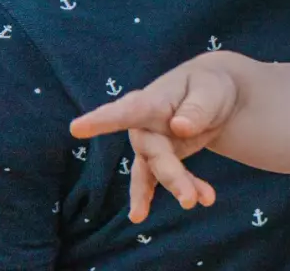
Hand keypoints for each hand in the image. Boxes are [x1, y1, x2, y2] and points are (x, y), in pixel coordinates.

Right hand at [69, 52, 241, 221]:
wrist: (213, 97)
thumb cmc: (207, 86)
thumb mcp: (210, 90)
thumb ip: (197, 108)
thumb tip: (179, 128)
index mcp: (151, 101)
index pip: (126, 110)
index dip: (101, 120)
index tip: (77, 128)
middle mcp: (145, 126)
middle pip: (152, 152)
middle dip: (171, 175)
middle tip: (188, 199)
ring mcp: (151, 145)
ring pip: (158, 170)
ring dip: (177, 186)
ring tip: (193, 202)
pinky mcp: (162, 159)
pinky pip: (168, 178)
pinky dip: (187, 188)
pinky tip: (202, 200)